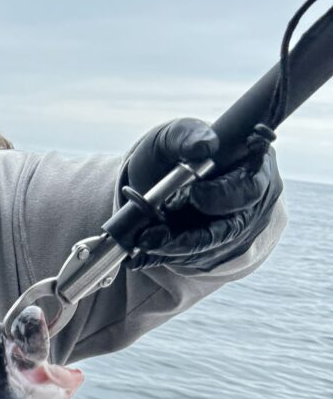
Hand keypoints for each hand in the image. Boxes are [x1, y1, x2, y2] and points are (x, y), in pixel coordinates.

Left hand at [122, 117, 281, 271]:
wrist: (156, 177)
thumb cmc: (173, 151)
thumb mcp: (174, 136)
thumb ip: (188, 135)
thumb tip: (206, 144)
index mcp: (254, 166)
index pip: (250, 188)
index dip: (222, 196)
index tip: (190, 195)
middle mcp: (255, 202)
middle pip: (233, 229)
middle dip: (190, 237)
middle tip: (151, 236)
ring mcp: (241, 229)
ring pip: (214, 251)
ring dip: (176, 251)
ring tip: (143, 243)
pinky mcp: (222, 249)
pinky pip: (201, 262)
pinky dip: (171, 259)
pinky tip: (145, 254)